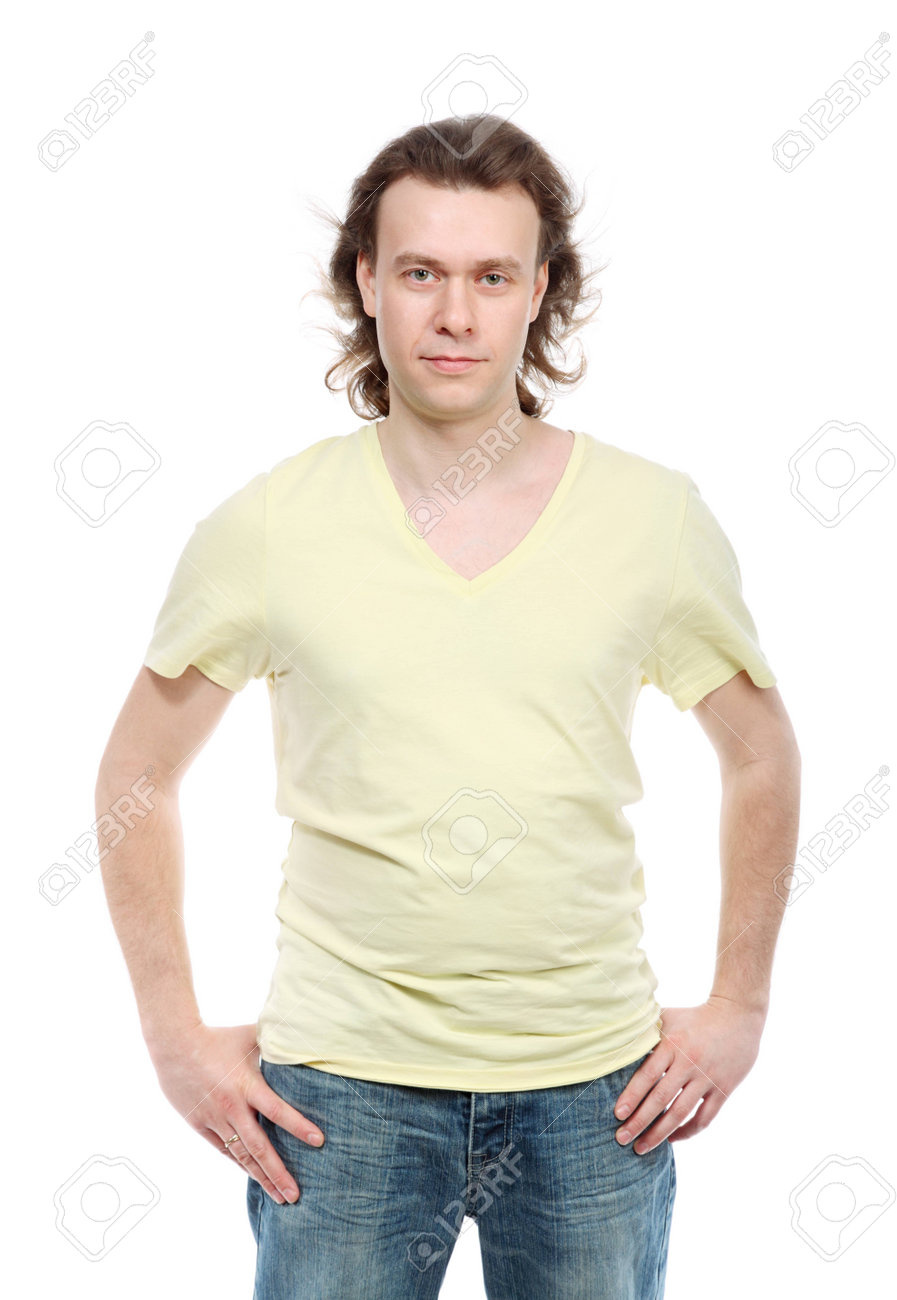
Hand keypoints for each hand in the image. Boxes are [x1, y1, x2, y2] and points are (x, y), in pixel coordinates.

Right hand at [146, 1022, 324, 1203]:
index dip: (298, 1126)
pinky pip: (224, 1150)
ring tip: (279, 1197)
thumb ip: (276, 1041)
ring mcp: (214, 1119)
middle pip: (259, 1147)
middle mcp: (231, 1107)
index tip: (319, 1141)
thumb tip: (302, 1034)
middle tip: (296, 1196)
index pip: (277, 1110)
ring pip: (241, 1156)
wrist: (174, 1045)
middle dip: (278, 1173)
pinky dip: (241, 1165)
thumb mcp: (250, 1036)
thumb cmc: (218, 1037)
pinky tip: (255, 1177)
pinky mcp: (200, 1125)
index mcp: (247, 1085)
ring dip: (261, 1177)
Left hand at [613, 996, 766, 1153]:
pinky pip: (704, 1117)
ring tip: (642, 1147)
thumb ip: (646, 1032)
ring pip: (681, 1113)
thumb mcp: (668, 1017)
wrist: (737, 1015)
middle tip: (622, 1138)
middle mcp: (689, 1062)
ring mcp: (707, 1077)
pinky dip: (688, 1131)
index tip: (617, 1115)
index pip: (647, 1075)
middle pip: (660, 1099)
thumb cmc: (694, 1017)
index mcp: (672, 1044)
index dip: (631, 1097)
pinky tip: (673, 1138)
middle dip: (639, 1122)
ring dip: (660, 1133)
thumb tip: (617, 1043)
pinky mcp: (724, 1089)